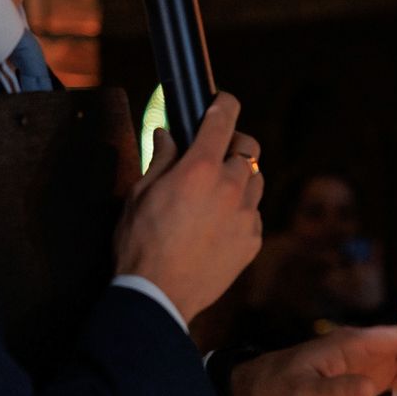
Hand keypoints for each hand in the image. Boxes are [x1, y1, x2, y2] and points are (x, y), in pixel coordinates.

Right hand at [114, 93, 263, 320]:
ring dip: (241, 178)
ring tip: (217, 191)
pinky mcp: (253, 241)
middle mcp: (231, 187)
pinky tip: (219, 224)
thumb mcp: (140, 194)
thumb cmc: (141, 242)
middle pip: (249, 149)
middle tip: (216, 152)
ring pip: (256, 181)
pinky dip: (242, 211)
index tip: (221, 101)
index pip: (224, 120)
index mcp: (200, 168)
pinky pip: (254, 214)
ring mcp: (247, 216)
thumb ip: (161, 159)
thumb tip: (168, 135)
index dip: (224, 104)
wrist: (160, 294)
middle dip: (234, 144)